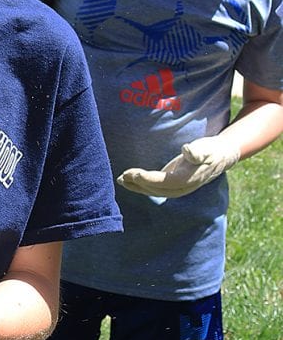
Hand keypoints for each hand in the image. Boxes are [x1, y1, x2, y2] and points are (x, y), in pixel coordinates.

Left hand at [117, 135, 240, 197]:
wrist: (220, 157)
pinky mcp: (171, 184)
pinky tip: (128, 181)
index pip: (165, 182)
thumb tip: (187, 150)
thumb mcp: (206, 148)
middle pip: (156, 189)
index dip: (148, 179)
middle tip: (122, 176)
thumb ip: (197, 151)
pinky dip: (140, 186)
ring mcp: (176, 188)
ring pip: (153, 191)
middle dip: (138, 183)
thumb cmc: (211, 150)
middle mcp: (181, 187)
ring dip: (135, 187)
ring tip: (120, 180)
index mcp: (188, 179)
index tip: (134, 173)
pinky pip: (154, 188)